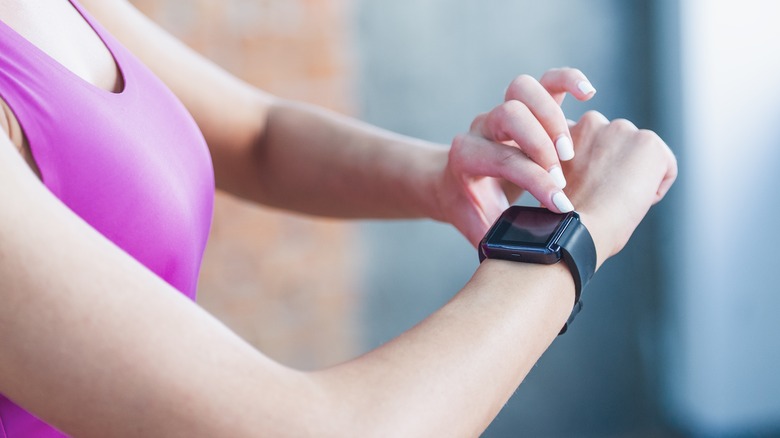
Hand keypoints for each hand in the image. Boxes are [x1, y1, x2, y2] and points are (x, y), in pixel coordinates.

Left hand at [434, 68, 596, 245]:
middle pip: (510, 115)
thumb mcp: (482, 230)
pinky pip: (546, 82)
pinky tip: (588, 93)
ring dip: (553, 117)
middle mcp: (482, 128)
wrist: (456, 185)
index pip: (501, 159)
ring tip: (571, 149)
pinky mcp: (527, 106)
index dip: (534, 181)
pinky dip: (568, 81)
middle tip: (562, 176)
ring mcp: (503, 112)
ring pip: (524, 91)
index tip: (561, 206)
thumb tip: (527, 253)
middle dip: (541, 146)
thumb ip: (500, 239)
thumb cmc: (473, 211)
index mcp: (466, 157)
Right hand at [563, 112, 676, 266]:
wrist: (577, 225)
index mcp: (567, 128)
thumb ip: (570, 160)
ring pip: (641, 154)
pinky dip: (655, 188)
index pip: (591, 143)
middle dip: (616, 166)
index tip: (586, 190)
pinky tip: (635, 200)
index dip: (591, 170)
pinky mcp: (649, 143)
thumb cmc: (562, 214)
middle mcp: (595, 121)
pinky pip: (665, 167)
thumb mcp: (557, 176)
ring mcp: (623, 129)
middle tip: (604, 194)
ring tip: (618, 198)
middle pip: (618, 145)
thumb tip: (588, 167)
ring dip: (635, 174)